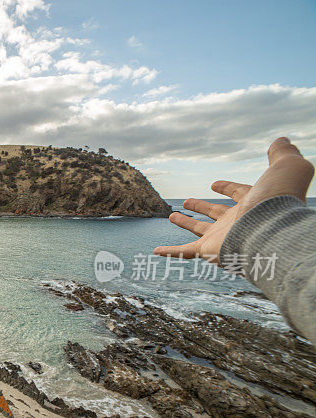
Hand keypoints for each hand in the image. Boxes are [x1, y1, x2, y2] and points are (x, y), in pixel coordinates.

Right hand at [154, 137, 313, 264]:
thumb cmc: (279, 201)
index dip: (227, 188)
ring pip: (199, 229)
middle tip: (188, 201)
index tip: (214, 184)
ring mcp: (222, 236)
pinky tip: (156, 251)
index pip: (239, 194)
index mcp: (253, 203)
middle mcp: (237, 221)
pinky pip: (185, 252)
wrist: (271, 232)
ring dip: (186, 223)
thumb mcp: (285, 168)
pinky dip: (170, 251)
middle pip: (216, 213)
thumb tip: (283, 141)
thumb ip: (282, 154)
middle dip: (203, 207)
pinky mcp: (208, 250)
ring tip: (172, 216)